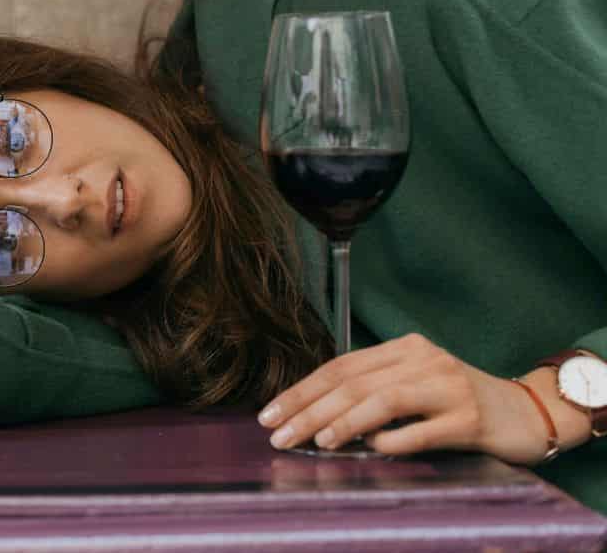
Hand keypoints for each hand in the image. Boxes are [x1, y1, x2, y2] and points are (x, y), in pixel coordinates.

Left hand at [256, 333, 553, 464]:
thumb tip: (313, 413)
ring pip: (382, 401)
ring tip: (315, 440)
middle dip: (309, 409)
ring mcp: (449, 387)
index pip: (340, 366)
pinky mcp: (470, 419)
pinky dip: (391, 441)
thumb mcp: (414, 384)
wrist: (527, 412)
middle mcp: (424, 360)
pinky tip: (369, 449)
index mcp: (404, 348)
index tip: (269, 413)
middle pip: (353, 383)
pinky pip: (420, 431)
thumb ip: (373, 390)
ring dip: (342, 422)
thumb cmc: (459, 403)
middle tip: (278, 433)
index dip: (301, 390)